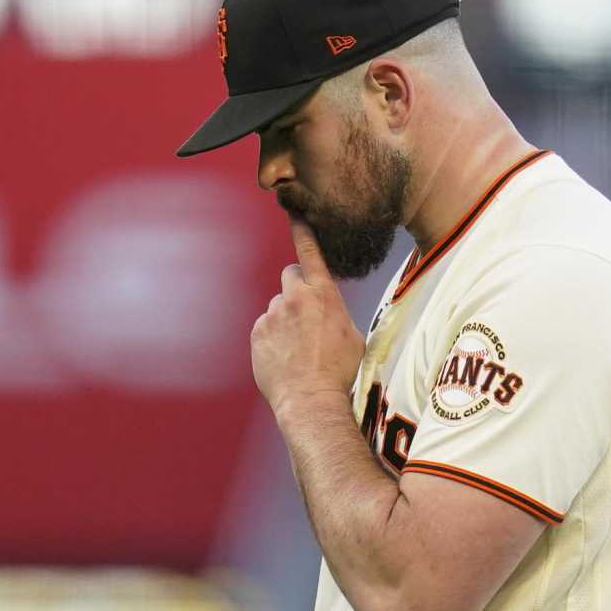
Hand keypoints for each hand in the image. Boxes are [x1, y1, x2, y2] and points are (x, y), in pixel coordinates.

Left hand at [250, 219, 364, 414]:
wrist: (311, 399)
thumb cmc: (339, 371)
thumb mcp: (353, 336)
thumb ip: (337, 314)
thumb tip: (330, 312)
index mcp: (323, 295)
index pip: (311, 252)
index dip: (303, 230)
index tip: (294, 212)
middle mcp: (295, 298)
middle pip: (291, 276)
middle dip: (297, 288)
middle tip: (305, 314)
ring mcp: (273, 315)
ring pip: (278, 306)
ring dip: (285, 319)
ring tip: (297, 348)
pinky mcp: (257, 333)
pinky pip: (265, 327)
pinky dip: (273, 338)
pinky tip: (284, 357)